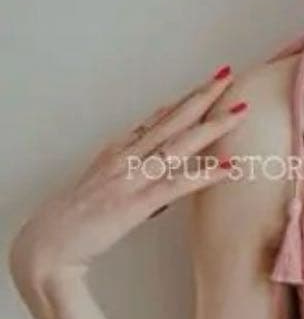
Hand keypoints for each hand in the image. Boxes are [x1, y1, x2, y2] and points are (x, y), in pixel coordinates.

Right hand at [9, 65, 247, 282]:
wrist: (47, 245)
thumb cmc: (77, 221)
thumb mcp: (108, 188)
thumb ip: (136, 179)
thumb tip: (167, 181)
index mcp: (120, 151)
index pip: (160, 117)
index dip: (186, 98)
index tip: (209, 81)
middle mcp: (127, 157)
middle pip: (172, 120)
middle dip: (203, 96)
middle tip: (228, 74)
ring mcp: (132, 178)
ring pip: (179, 144)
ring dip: (212, 126)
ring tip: (240, 110)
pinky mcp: (135, 203)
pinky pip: (177, 185)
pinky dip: (205, 174)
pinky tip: (229, 166)